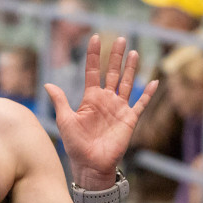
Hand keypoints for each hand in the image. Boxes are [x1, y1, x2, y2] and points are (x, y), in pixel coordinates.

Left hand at [45, 35, 157, 186]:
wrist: (90, 165)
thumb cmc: (76, 145)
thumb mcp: (65, 120)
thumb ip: (60, 101)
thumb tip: (48, 84)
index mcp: (90, 98)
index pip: (93, 71)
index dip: (94, 55)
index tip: (95, 38)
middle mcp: (106, 100)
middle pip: (112, 72)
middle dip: (115, 56)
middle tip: (119, 38)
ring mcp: (119, 108)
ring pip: (126, 83)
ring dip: (130, 68)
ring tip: (133, 52)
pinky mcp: (129, 119)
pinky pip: (141, 104)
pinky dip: (147, 93)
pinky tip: (154, 81)